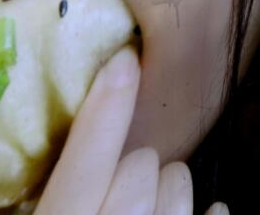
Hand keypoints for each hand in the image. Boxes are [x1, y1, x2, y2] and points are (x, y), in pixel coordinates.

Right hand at [36, 47, 227, 214]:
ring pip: (177, 185)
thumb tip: (47, 145)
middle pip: (141, 166)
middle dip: (139, 162)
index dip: (104, 110)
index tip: (123, 59)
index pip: (83, 164)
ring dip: (170, 186)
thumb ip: (51, 184)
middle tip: (127, 173)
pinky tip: (212, 210)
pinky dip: (211, 213)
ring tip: (154, 199)